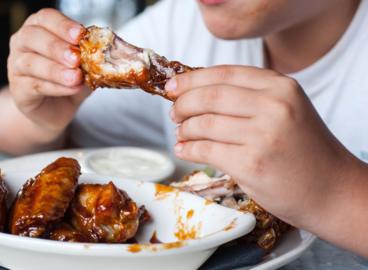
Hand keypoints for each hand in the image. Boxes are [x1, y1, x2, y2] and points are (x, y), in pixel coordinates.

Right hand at [7, 9, 89, 135]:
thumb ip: (89, 59)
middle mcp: (22, 44)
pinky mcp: (18, 90)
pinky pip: (34, 85)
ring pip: (30, 63)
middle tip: (76, 58)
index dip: (62, 25)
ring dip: (55, 70)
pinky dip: (56, 87)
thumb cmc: (66, 82)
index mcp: (38, 29)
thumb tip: (103, 55)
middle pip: (32, 36)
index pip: (45, 18)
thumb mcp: (82, 67)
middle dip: (56, 46)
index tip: (80, 35)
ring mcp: (16, 67)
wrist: (53, 110)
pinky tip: (72, 88)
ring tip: (76, 77)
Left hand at [167, 65, 360, 228]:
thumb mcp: (285, 109)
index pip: (224, 74)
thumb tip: (194, 91)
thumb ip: (248, 96)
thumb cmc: (302, 150)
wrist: (331, 190)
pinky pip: (206, 151)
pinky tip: (184, 150)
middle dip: (183, 104)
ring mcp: (263, 136)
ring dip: (185, 129)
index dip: (192, 79)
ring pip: (205, 124)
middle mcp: (274, 106)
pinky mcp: (252, 164)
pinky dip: (189, 150)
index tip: (172, 86)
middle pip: (210, 96)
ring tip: (181, 134)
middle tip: (174, 113)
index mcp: (281, 86)